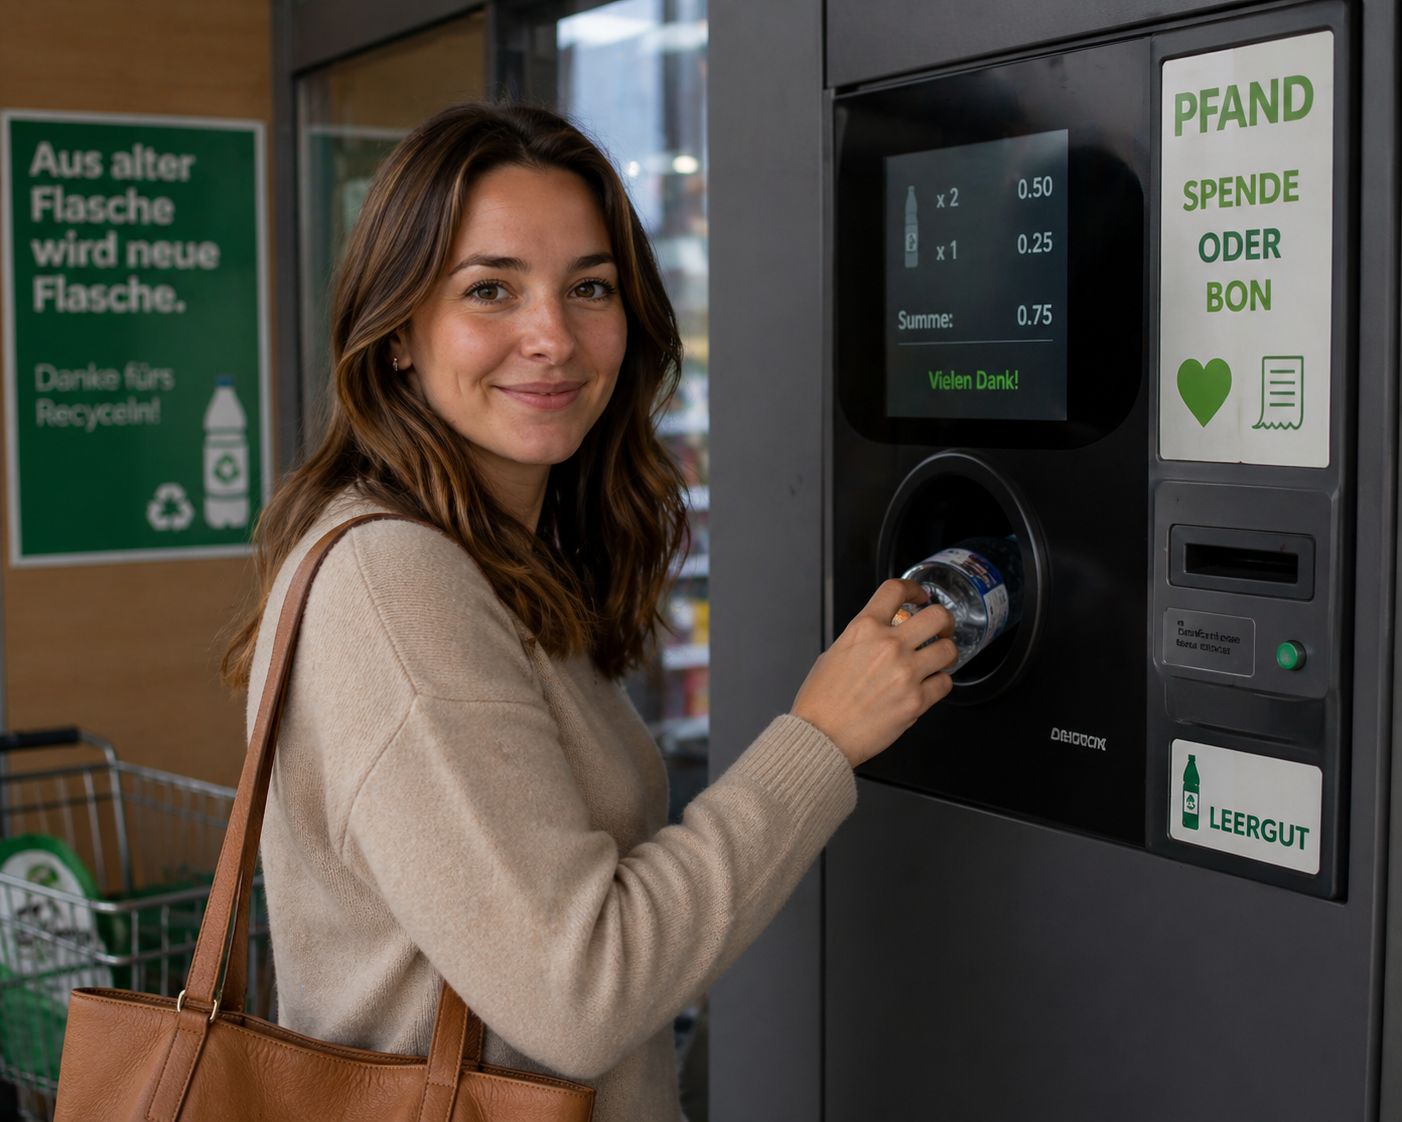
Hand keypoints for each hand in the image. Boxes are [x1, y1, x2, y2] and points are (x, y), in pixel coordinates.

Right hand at [791, 580, 957, 767]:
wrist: (821, 736)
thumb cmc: (821, 701)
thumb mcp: (833, 654)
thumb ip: (861, 640)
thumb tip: (877, 638)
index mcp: (864, 629)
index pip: (896, 590)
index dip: (914, 589)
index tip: (920, 596)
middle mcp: (888, 646)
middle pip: (937, 615)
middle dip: (944, 621)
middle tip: (941, 630)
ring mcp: (905, 673)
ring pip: (948, 649)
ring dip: (946, 653)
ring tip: (939, 660)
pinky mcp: (916, 701)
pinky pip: (945, 683)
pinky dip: (940, 683)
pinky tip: (930, 685)